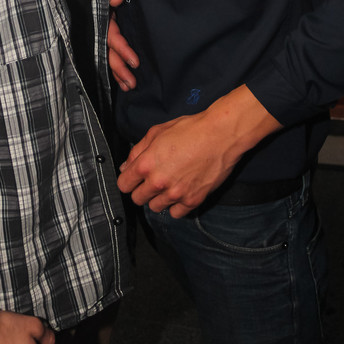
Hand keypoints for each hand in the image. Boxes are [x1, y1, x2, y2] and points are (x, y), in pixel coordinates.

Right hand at [108, 0, 138, 90]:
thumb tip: (115, 0)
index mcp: (105, 11)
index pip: (111, 34)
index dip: (121, 48)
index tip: (135, 61)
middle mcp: (106, 23)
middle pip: (109, 49)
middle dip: (119, 67)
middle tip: (132, 83)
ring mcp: (112, 28)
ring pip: (111, 53)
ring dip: (118, 71)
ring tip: (130, 86)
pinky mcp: (119, 31)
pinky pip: (115, 51)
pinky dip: (119, 66)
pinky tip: (125, 79)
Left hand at [117, 86, 281, 217]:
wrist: (220, 135)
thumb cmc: (190, 129)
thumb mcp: (157, 132)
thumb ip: (138, 151)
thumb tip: (127, 167)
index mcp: (146, 164)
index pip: (123, 185)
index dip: (128, 180)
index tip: (134, 177)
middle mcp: (158, 182)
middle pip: (138, 199)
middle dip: (142, 189)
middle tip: (153, 179)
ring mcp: (176, 194)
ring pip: (155, 207)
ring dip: (158, 198)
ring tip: (169, 184)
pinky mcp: (192, 200)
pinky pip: (176, 213)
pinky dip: (176, 206)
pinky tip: (180, 192)